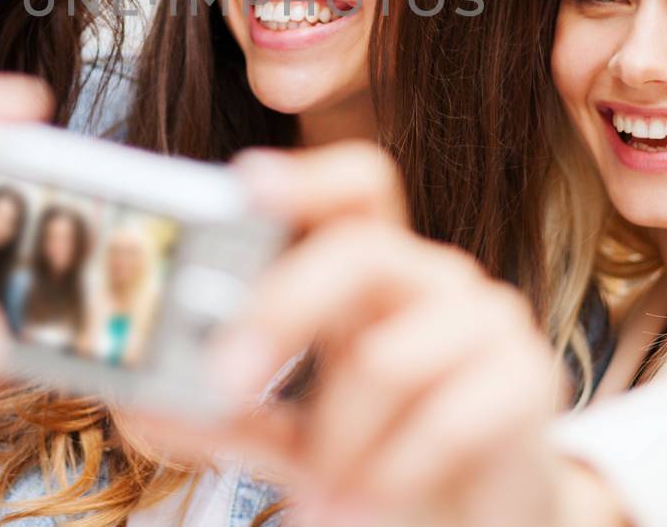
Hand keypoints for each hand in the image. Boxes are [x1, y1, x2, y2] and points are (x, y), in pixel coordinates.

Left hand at [196, 142, 600, 526]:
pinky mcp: (529, 381)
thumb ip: (225, 415)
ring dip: (339, 442)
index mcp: (371, 272)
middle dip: (283, 309)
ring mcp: (486, 321)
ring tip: (322, 495)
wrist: (481, 524)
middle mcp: (429, 278)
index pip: (351, 188)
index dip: (305, 175)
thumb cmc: (383, 458)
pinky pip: (447, 419)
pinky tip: (364, 508)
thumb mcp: (293, 437)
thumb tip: (136, 403)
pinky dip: (390, 477)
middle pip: (360, 249)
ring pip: (389, 357)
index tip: (245, 183)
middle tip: (225, 378)